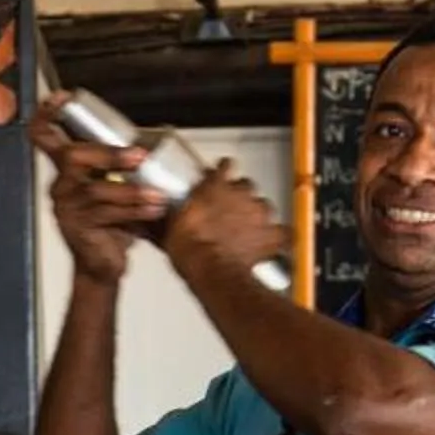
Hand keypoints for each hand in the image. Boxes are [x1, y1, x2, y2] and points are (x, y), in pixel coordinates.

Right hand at [29, 95, 165, 284]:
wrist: (102, 266)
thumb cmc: (111, 223)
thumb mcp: (113, 188)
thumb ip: (119, 167)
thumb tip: (150, 146)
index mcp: (67, 170)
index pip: (46, 137)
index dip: (49, 115)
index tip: (61, 98)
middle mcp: (60, 185)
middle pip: (73, 156)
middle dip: (108, 154)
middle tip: (139, 156)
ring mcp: (65, 207)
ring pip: (96, 190)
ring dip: (131, 191)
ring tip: (157, 195)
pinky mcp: (76, 227)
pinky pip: (106, 214)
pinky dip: (134, 211)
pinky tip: (153, 210)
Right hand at [160, 160, 287, 293]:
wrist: (211, 268)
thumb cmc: (191, 249)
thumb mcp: (169, 230)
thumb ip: (166, 221)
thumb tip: (149, 224)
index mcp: (214, 186)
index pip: (225, 166)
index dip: (225, 171)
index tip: (223, 174)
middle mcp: (240, 194)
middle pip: (247, 186)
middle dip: (241, 196)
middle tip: (231, 210)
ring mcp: (258, 213)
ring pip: (265, 205)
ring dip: (258, 214)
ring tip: (249, 227)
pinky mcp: (271, 234)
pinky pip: (285, 232)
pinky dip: (282, 237)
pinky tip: (276, 242)